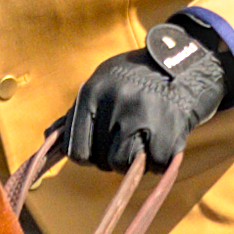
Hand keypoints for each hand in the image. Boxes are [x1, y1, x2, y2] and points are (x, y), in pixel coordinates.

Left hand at [52, 26, 231, 174]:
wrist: (185, 68)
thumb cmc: (136, 79)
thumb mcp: (103, 83)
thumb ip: (77, 112)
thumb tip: (49, 138)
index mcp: (92, 92)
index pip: (76, 149)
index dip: (88, 155)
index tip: (100, 148)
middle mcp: (114, 104)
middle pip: (101, 160)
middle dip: (112, 156)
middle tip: (127, 139)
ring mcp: (141, 118)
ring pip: (123, 165)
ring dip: (134, 161)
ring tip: (143, 142)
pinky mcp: (167, 131)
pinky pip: (154, 165)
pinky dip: (159, 161)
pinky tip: (161, 141)